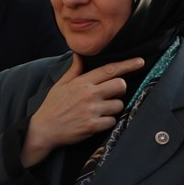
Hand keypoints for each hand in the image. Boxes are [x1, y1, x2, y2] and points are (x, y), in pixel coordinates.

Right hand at [22, 54, 143, 165]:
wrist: (43, 129)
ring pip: (119, 105)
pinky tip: (95, 122)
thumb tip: (79, 55)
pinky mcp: (93, 125)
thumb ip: (73, 70)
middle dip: (119, 90)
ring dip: (112, 108)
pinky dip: (107, 122)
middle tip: (110, 95)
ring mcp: (91, 110)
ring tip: (98, 111)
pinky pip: (112, 121)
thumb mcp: (60, 85)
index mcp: (81, 83)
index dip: (127, 65)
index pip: (109, 70)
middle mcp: (88, 94)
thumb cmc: (52, 106)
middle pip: (120, 85)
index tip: (140, 61)